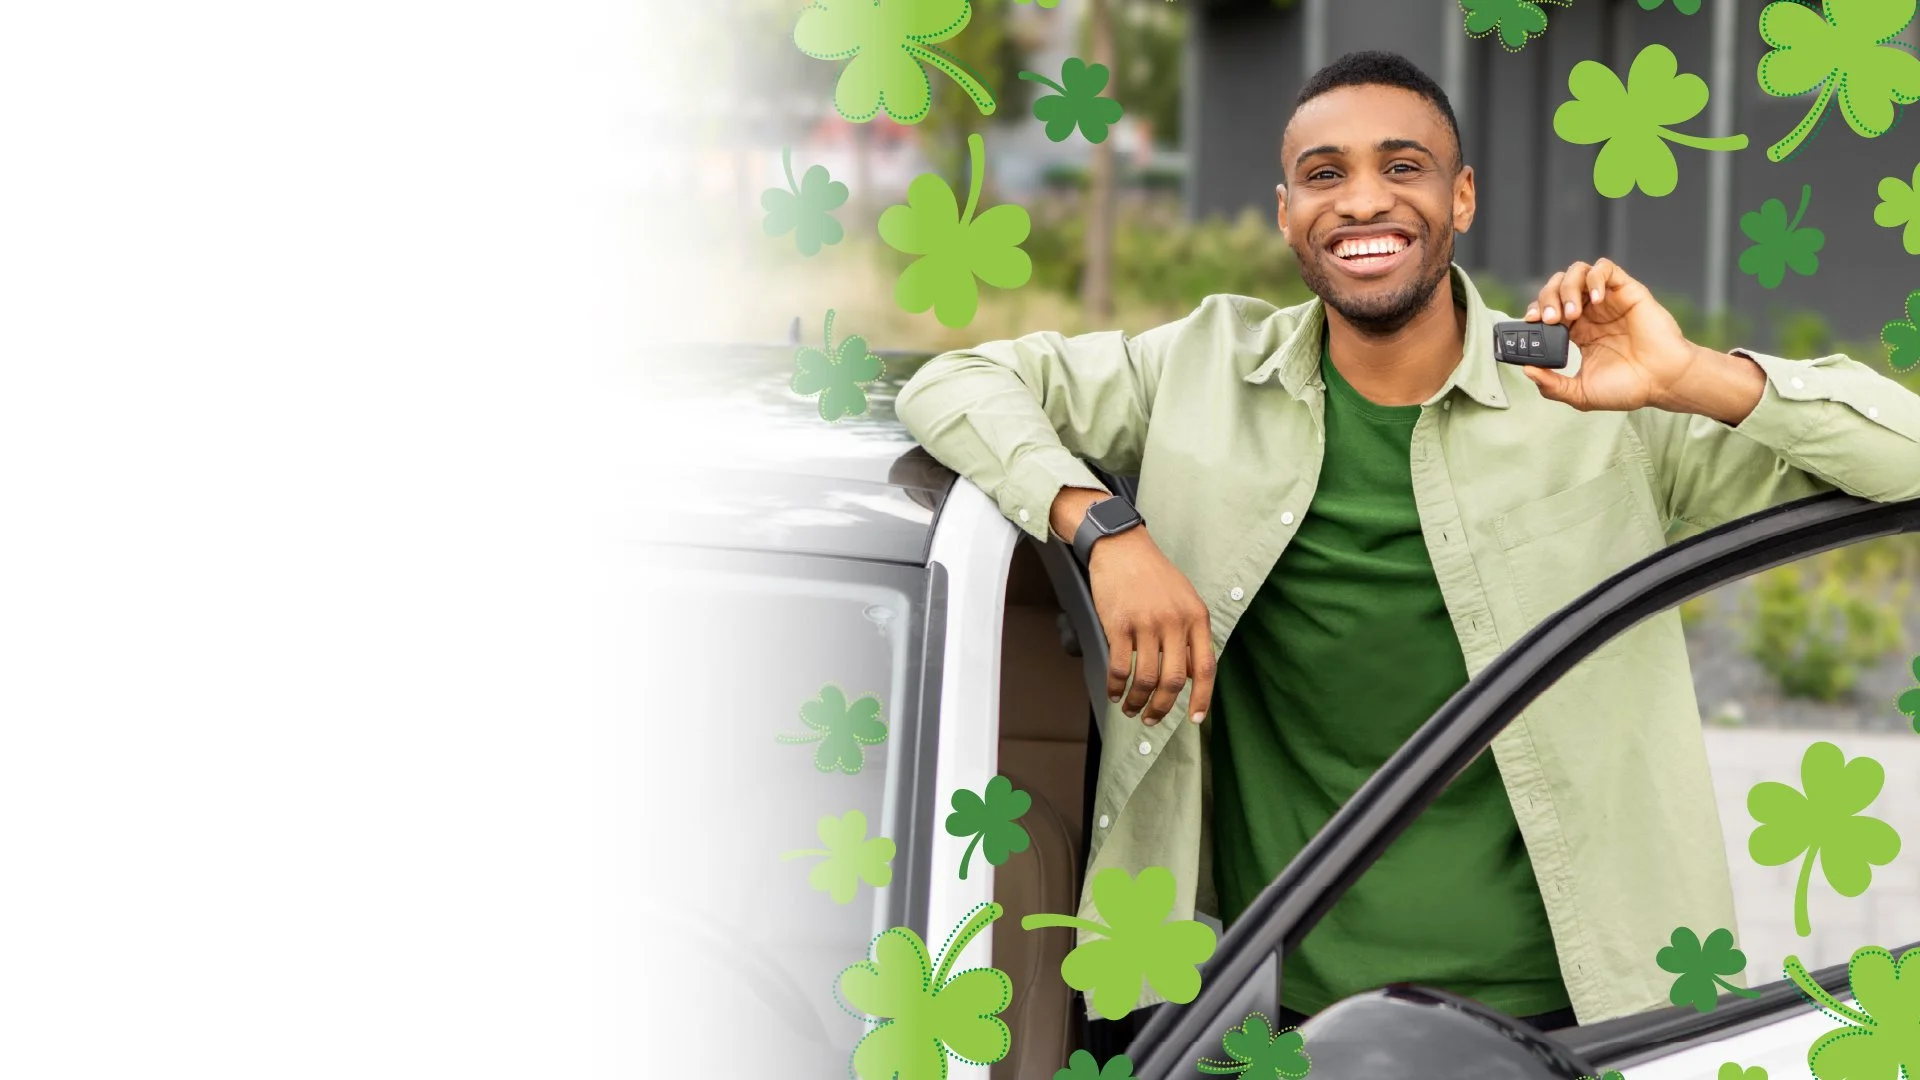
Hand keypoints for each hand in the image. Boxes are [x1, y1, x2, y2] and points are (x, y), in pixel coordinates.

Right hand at [1086, 529, 1215, 725]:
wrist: (1122, 547)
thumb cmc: (1153, 574)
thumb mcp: (1184, 599)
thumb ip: (1190, 635)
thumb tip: (1187, 675)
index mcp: (1196, 617)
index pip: (1205, 668)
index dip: (1202, 698)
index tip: (1196, 719)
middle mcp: (1174, 622)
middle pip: (1173, 680)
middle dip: (1163, 708)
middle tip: (1152, 719)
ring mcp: (1146, 623)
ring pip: (1145, 678)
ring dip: (1137, 701)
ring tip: (1131, 708)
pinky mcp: (1119, 624)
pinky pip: (1120, 666)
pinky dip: (1116, 686)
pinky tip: (1114, 692)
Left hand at [1521, 258, 1700, 411]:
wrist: (1663, 381)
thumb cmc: (1628, 387)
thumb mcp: (1580, 393)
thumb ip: (1552, 386)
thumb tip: (1527, 370)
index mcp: (1578, 332)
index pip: (1547, 308)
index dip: (1535, 310)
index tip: (1531, 323)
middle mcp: (1591, 312)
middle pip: (1557, 286)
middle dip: (1546, 298)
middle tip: (1550, 320)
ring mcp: (1608, 300)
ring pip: (1577, 272)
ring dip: (1566, 288)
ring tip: (1571, 314)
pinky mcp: (1627, 290)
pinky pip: (1605, 268)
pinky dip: (1593, 278)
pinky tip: (1593, 300)